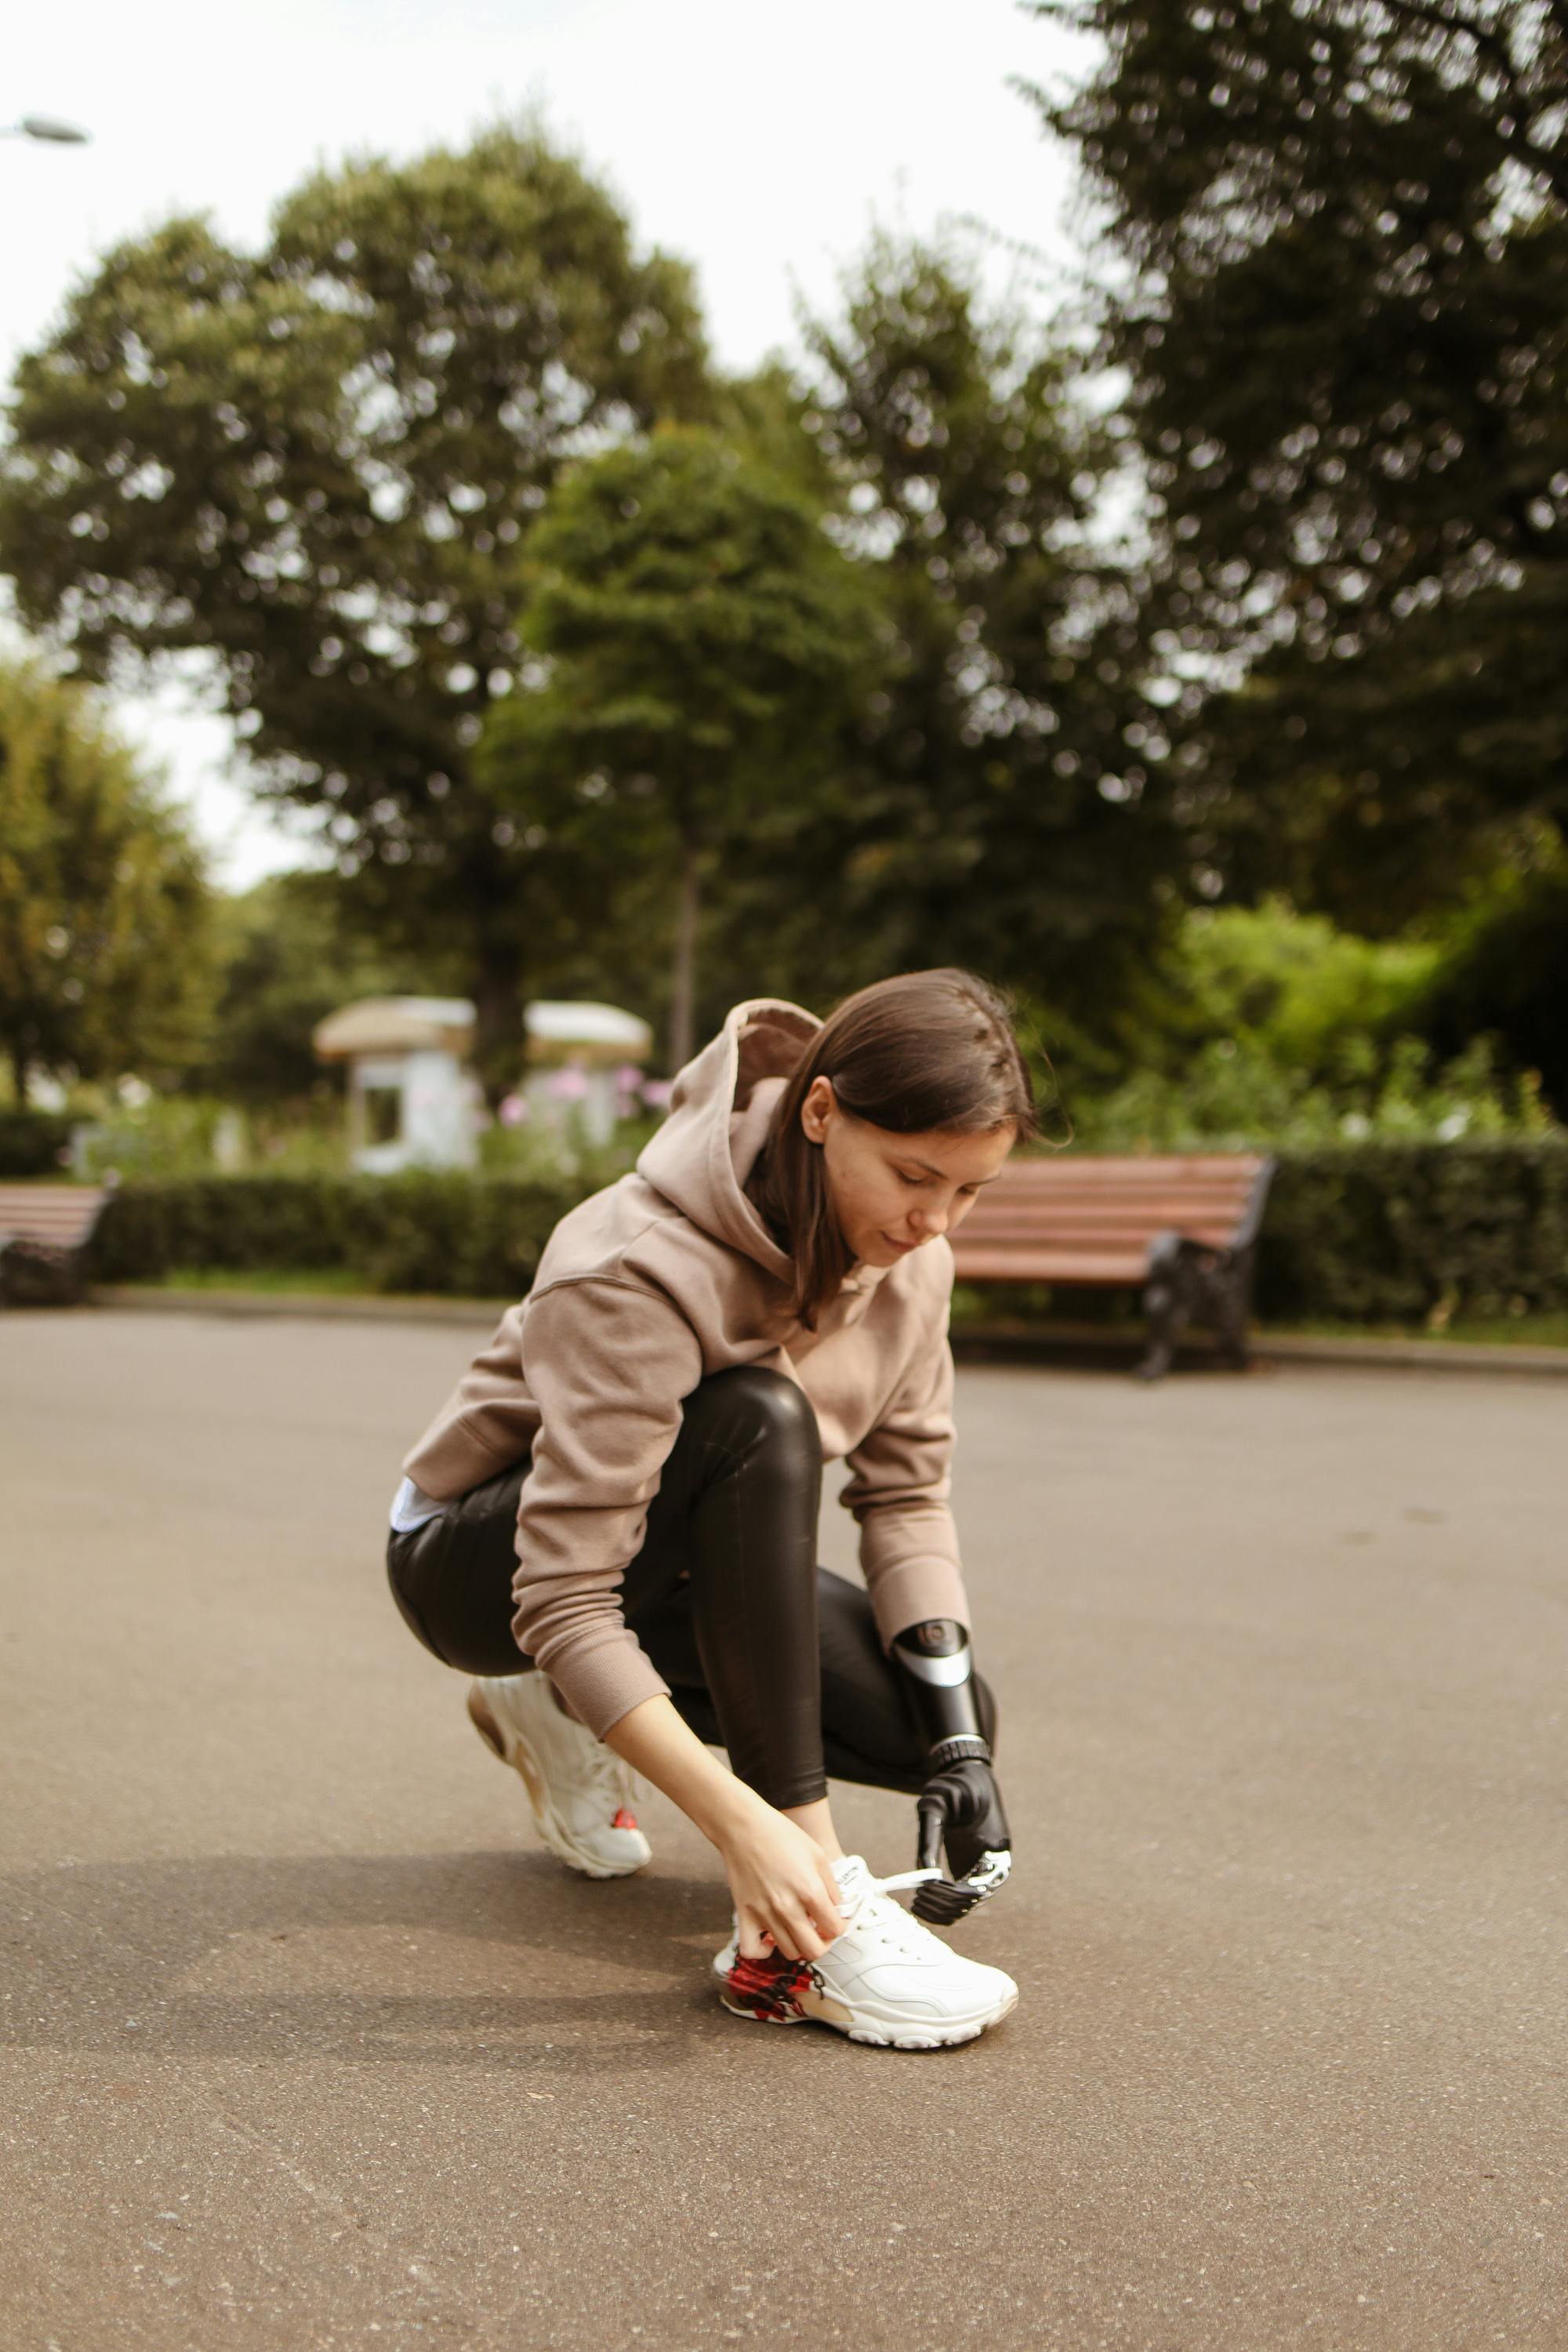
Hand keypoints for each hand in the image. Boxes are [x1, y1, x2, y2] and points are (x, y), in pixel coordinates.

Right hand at [716, 1796, 845, 1962]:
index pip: (835, 1928)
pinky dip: (763, 1951)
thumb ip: (832, 1887)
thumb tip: (838, 1911)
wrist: (745, 1827)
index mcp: (810, 1890)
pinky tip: (771, 1937)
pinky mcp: (745, 1915)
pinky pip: (752, 1951)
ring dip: (798, 1944)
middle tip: (820, 1928)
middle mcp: (787, 1907)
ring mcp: (764, 1914)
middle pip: (814, 1950)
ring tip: (798, 1928)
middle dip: (823, 1942)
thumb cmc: (781, 1836)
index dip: (840, 1925)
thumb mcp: (818, 1854)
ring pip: (789, 1952)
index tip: (835, 1919)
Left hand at [914, 1757, 1011, 1910]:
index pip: (973, 1890)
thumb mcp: (939, 1804)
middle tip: (915, 1898)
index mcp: (996, 1852)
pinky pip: (960, 1900)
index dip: (947, 1895)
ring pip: (964, 1907)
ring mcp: (985, 1872)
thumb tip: (924, 1873)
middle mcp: (995, 1868)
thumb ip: (930, 1836)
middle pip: (968, 1903)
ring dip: (940, 1910)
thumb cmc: (956, 1787)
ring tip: (915, 1902)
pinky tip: (921, 1901)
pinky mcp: (973, 1873)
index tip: (923, 1890)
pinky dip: (942, 1906)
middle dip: (940, 1904)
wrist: (971, 1779)